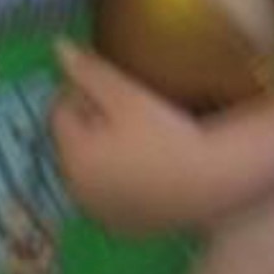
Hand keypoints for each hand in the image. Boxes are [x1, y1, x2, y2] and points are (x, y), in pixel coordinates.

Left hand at [51, 40, 215, 232]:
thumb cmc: (168, 133)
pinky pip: (110, 194)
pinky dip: (118, 179)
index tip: (114, 88)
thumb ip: (89, 71)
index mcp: (71, 155)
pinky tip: (146, 167)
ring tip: (138, 137)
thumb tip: (58, 46)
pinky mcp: (124, 227)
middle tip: (128, 110)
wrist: (215, 182)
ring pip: (90, 169)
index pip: (61, 111)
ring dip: (102, 152)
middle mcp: (76, 190)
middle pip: (73, 142)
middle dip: (90, 123)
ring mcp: (100, 213)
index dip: (83, 93)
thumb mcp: (126, 94)